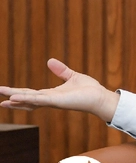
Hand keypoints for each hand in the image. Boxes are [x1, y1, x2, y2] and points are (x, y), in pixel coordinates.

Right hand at [0, 58, 119, 121]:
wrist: (99, 97)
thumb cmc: (89, 90)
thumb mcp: (72, 76)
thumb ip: (60, 70)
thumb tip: (49, 61)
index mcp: (51, 94)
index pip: (31, 94)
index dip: (18, 93)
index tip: (5, 93)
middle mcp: (49, 99)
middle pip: (27, 99)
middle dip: (12, 98)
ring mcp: (52, 101)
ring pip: (30, 101)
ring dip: (17, 100)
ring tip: (3, 100)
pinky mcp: (57, 101)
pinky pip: (39, 100)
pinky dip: (27, 99)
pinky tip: (16, 98)